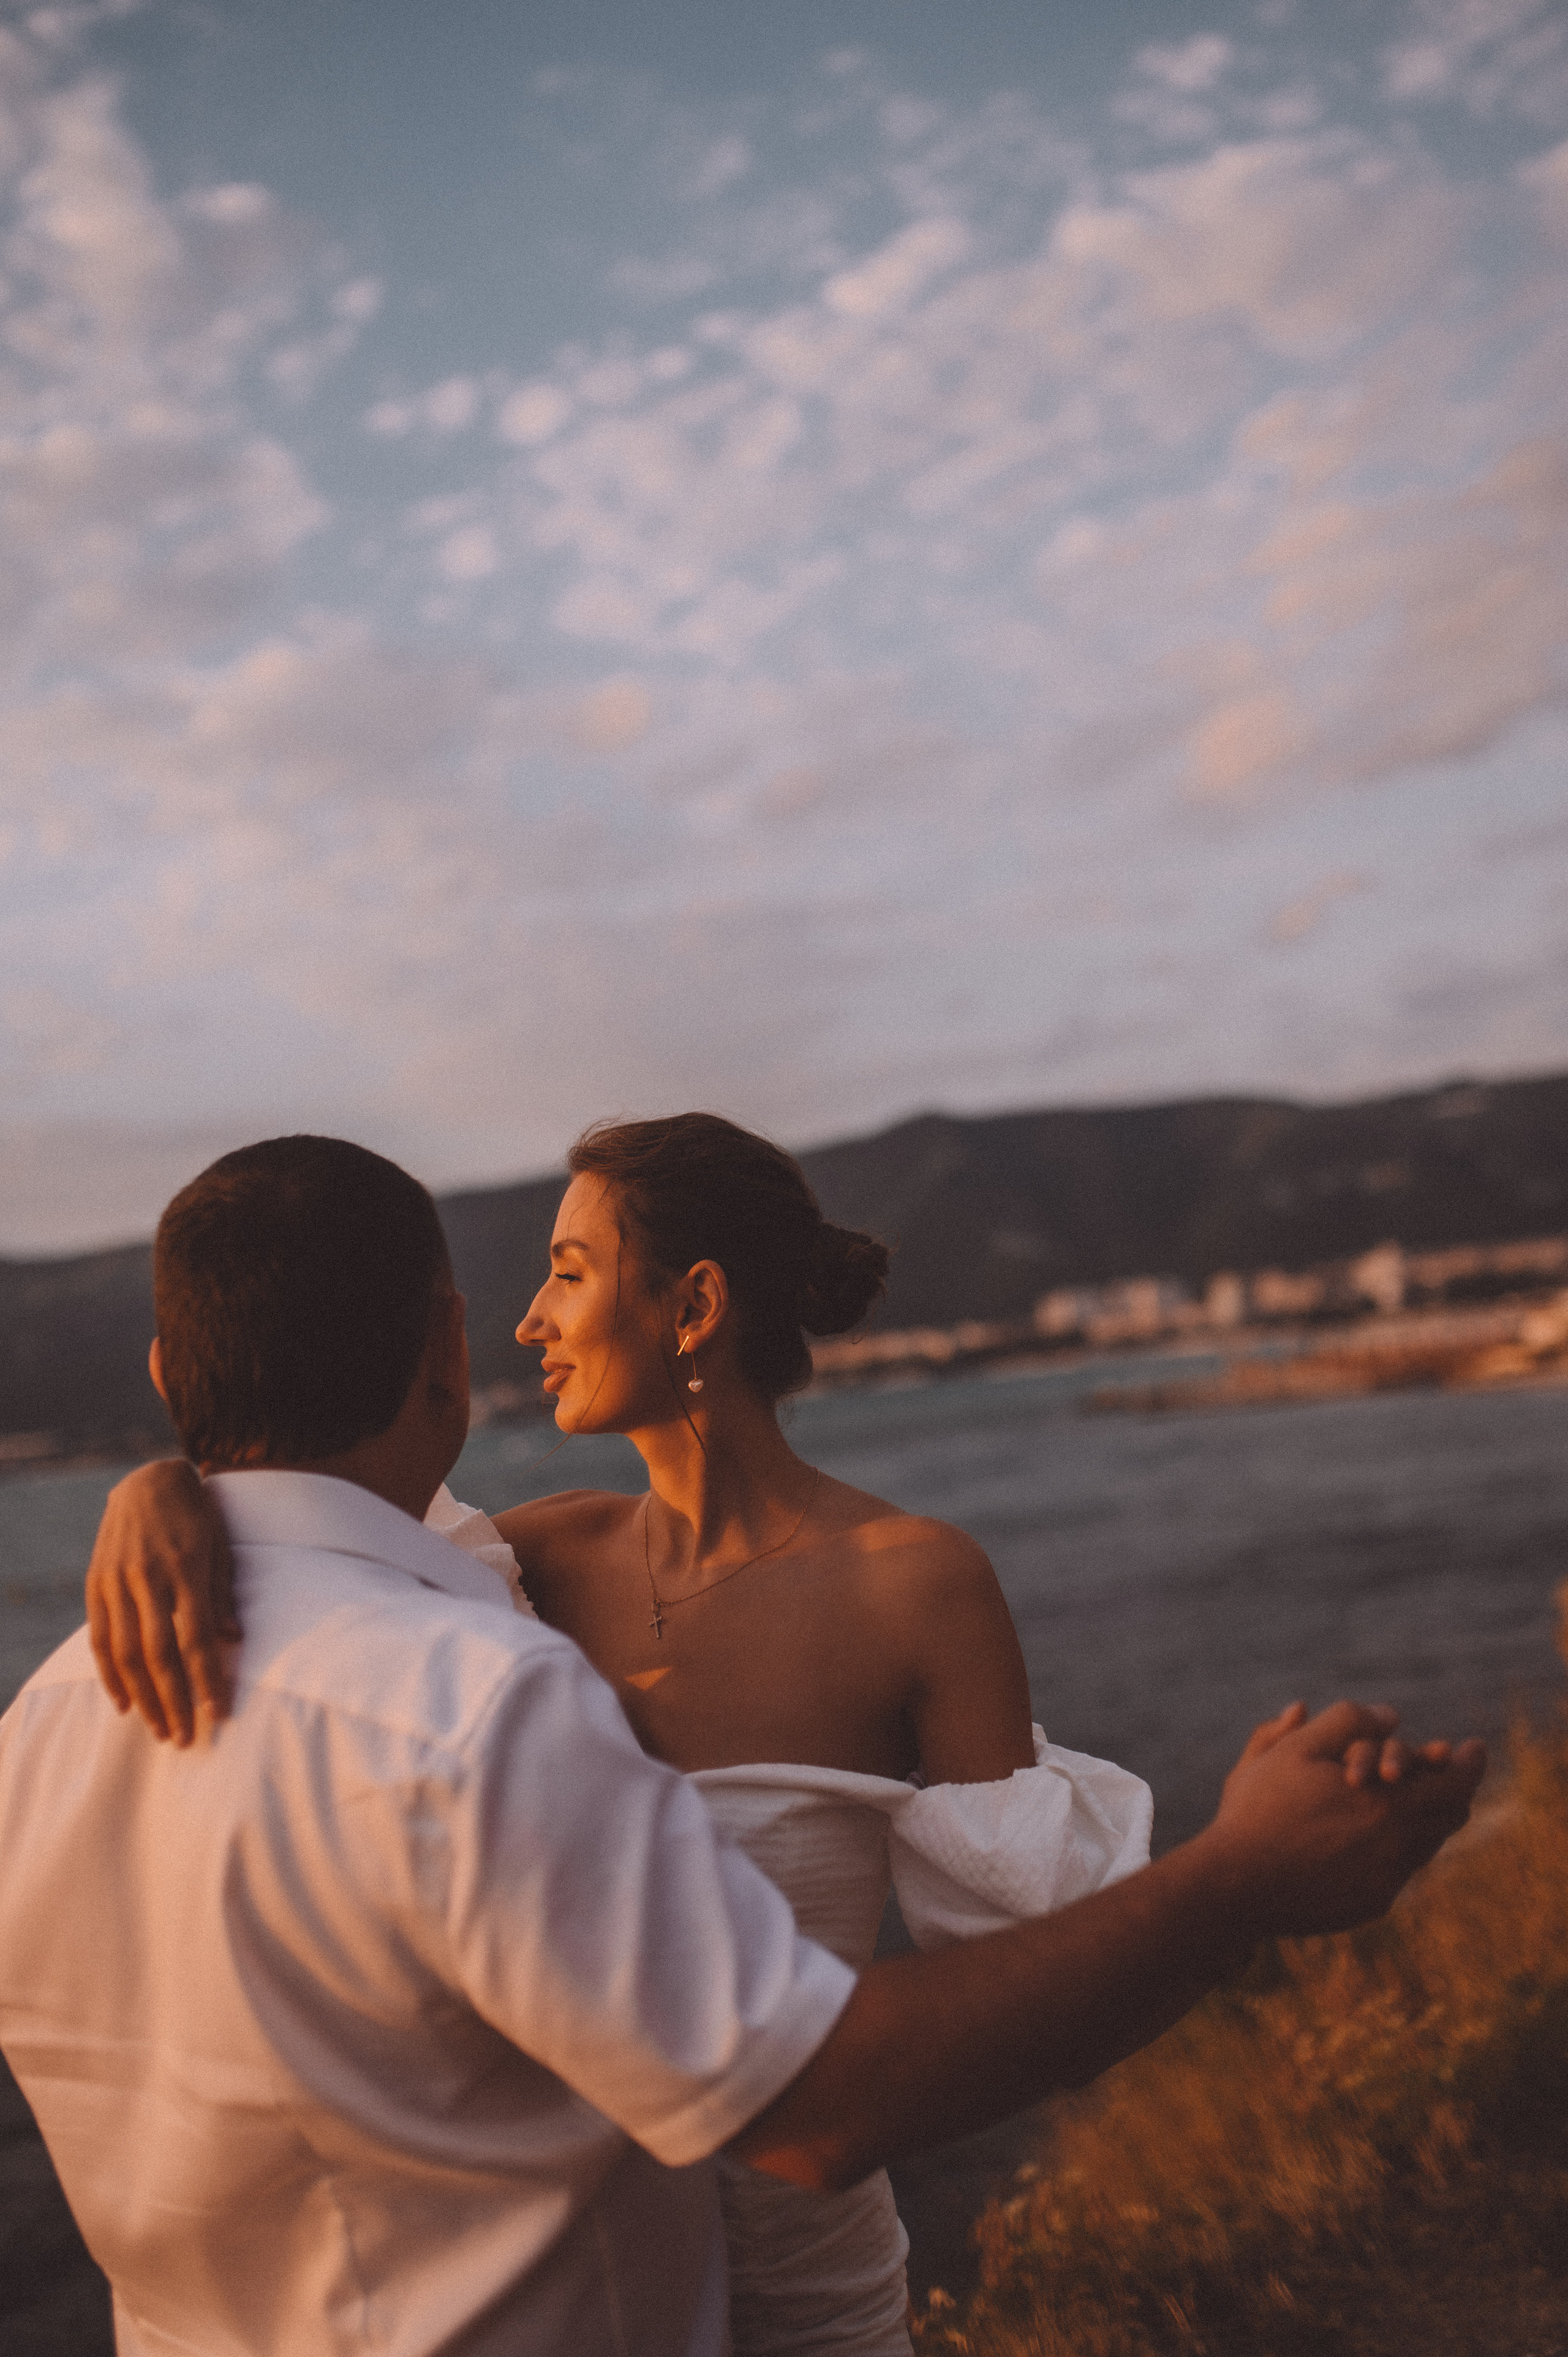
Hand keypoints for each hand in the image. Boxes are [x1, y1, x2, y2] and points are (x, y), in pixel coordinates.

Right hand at [85, 1460, 239, 1745]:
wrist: (148, 1480)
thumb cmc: (196, 1516)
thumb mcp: (220, 1546)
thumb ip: (223, 1592)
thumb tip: (232, 1639)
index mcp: (185, 1567)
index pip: (196, 1636)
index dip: (207, 1678)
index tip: (219, 1714)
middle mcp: (147, 1577)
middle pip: (159, 1653)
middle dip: (174, 1700)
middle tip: (185, 1739)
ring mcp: (116, 1581)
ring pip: (126, 1652)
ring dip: (143, 1698)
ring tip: (159, 1730)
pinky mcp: (96, 1584)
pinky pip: (100, 1638)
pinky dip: (110, 1675)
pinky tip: (124, 1703)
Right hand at [1202, 1699, 1484, 1939]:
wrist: (1235, 1887)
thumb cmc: (1260, 1810)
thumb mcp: (1295, 1749)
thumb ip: (1345, 1722)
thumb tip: (1388, 1715)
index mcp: (1387, 1805)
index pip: (1455, 1783)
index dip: (1469, 1763)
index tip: (1472, 1747)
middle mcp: (1398, 1848)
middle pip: (1450, 1815)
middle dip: (1452, 1788)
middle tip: (1443, 1769)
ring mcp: (1386, 1881)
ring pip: (1426, 1844)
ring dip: (1423, 1817)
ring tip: (1402, 1797)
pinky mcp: (1369, 1905)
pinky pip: (1398, 1872)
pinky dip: (1394, 1847)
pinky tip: (1365, 1834)